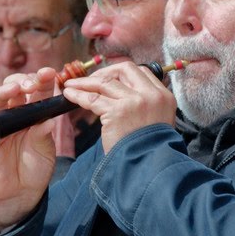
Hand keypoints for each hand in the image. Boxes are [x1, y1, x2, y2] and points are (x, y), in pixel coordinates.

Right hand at [0, 69, 68, 234]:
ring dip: (1, 91)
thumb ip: (43, 136)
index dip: (44, 81)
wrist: (18, 193)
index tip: (49, 73)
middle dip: (22, 82)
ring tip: (11, 89)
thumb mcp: (44, 153)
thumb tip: (49, 121)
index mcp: (36, 114)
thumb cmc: (35, 170)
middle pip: (15, 89)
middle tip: (30, 84)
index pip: (39, 92)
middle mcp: (17, 114)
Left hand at [61, 61, 175, 152]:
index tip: (108, 79)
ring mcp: (135, 102)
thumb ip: (147, 105)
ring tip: (71, 85)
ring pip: (105, 82)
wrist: (149, 166)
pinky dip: (78, 95)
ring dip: (85, 82)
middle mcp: (151, 95)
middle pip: (125, 70)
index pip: (142, 72)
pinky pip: (93, 98)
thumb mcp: (158, 122)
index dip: (122, 73)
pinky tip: (69, 95)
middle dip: (105, 72)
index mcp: (164, 96)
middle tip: (90, 80)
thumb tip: (125, 94)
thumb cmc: (150, 150)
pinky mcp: (117, 111)